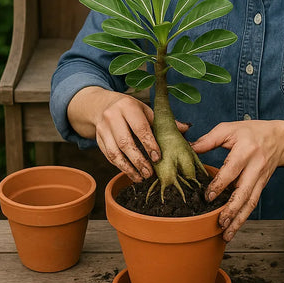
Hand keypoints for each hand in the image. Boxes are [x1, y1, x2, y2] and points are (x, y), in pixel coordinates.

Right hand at [67, 87, 188, 182]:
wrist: (101, 105)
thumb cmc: (130, 109)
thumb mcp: (145, 110)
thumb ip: (162, 121)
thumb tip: (185, 129)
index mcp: (128, 106)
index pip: (140, 128)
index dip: (149, 144)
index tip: (157, 158)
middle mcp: (112, 117)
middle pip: (125, 143)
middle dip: (139, 160)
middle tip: (150, 173)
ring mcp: (102, 129)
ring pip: (114, 152)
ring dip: (128, 168)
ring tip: (141, 177)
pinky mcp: (97, 139)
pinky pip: (109, 156)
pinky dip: (120, 167)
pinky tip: (131, 173)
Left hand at [191, 120, 283, 241]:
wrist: (280, 139)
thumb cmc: (251, 132)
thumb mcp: (230, 129)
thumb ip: (209, 139)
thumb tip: (189, 148)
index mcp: (246, 150)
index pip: (233, 170)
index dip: (220, 184)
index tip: (208, 197)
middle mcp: (256, 167)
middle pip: (244, 191)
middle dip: (232, 209)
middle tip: (219, 222)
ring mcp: (260, 179)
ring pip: (250, 202)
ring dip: (239, 220)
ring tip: (227, 234)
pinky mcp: (261, 186)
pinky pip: (252, 204)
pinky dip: (243, 218)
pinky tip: (233, 228)